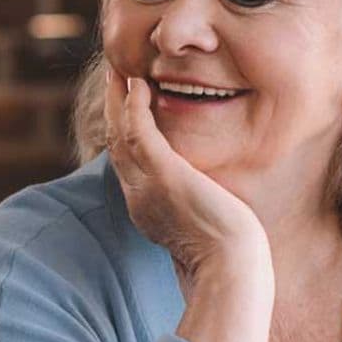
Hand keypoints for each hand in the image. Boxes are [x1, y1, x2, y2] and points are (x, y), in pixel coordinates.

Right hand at [103, 65, 268, 280]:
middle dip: (112, 108)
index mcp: (145, 207)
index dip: (122, 130)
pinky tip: (138, 85)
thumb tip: (207, 200)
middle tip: (113, 76)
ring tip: (119, 71)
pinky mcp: (163, 175)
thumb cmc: (227, 256)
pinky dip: (134, 107)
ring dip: (116, 99)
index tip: (126, 107)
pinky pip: (139, 132)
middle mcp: (137, 194)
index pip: (126, 161)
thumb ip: (194, 208)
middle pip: (115, 142)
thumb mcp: (202, 226)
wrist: (229, 270)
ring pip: (120, 132)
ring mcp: (146, 185)